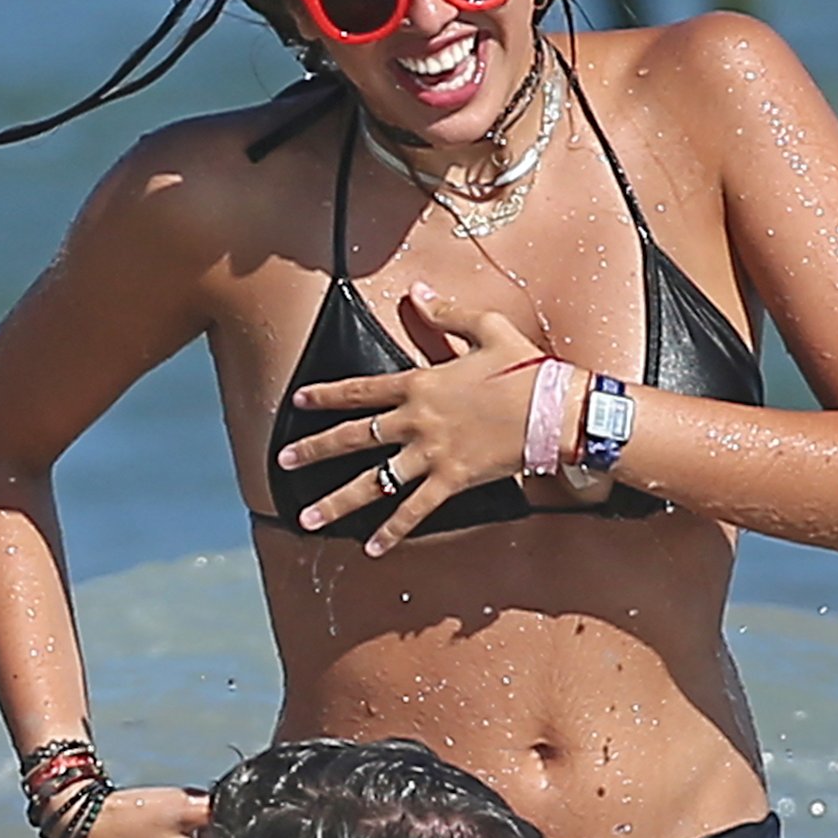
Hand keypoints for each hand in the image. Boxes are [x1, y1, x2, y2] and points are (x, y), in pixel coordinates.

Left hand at [280, 282, 544, 553]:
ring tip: (306, 518)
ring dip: (338, 501)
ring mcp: (431, 453)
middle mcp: (417, 420)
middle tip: (282, 462)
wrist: (556, 409)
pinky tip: (370, 548)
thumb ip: (446, 313)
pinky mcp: (452, 480)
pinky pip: (415, 510)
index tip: (297, 403)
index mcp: (420, 382)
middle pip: (354, 437)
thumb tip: (417, 289)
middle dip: (314, 450)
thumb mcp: (487, 328)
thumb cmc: (526, 368)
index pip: (360, 389)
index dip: (326, 396)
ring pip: (374, 481)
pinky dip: (392, 531)